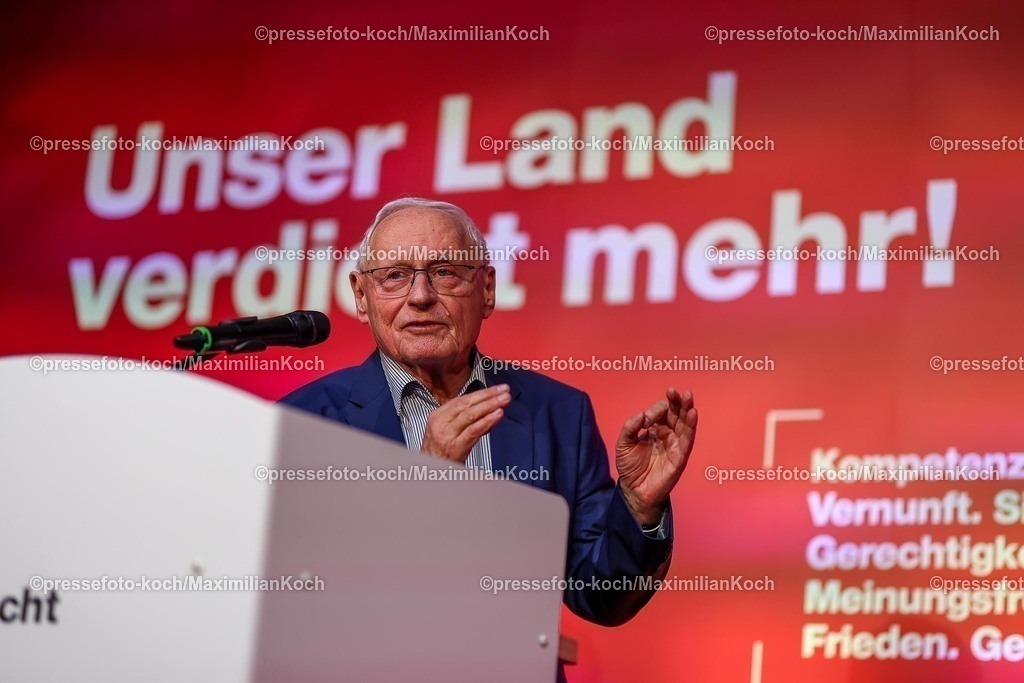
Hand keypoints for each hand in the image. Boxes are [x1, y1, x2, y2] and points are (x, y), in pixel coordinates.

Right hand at [420, 384, 510, 462]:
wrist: (429, 472)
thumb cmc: (439, 453)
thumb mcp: (448, 431)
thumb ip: (467, 421)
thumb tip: (490, 410)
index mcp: (438, 416)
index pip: (462, 399)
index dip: (482, 393)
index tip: (496, 389)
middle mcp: (441, 423)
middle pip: (467, 404)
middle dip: (488, 395)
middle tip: (504, 391)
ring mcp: (447, 434)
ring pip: (470, 414)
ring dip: (490, 405)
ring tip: (503, 400)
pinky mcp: (455, 446)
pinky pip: (473, 431)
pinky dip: (487, 421)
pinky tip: (497, 415)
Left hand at [615, 388, 697, 524]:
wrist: (633, 490)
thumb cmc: (630, 467)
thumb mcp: (623, 444)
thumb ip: (629, 428)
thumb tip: (641, 415)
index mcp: (654, 429)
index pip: (660, 412)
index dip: (656, 410)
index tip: (646, 418)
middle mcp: (667, 434)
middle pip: (676, 414)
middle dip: (676, 402)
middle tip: (675, 391)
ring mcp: (675, 444)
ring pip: (684, 423)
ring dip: (687, 409)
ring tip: (688, 396)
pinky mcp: (680, 456)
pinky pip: (688, 439)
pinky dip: (691, 426)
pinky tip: (693, 413)